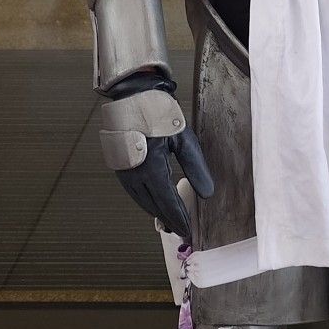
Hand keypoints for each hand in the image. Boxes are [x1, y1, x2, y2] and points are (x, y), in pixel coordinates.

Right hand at [99, 75, 212, 242]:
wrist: (133, 96)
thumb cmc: (161, 115)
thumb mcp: (184, 139)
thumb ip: (196, 168)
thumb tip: (207, 194)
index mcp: (152, 167)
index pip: (168, 203)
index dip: (179, 219)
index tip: (189, 231)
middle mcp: (135, 174)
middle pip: (154, 206)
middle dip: (169, 220)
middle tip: (182, 231)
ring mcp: (125, 172)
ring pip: (142, 201)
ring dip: (157, 213)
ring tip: (171, 222)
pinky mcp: (121, 168)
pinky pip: (135, 192)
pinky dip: (147, 201)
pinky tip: (156, 204)